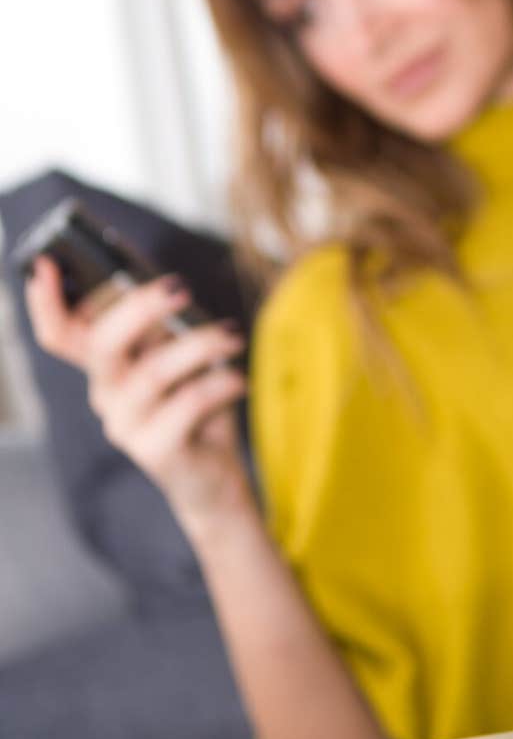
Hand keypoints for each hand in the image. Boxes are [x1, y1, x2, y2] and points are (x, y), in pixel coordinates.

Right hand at [24, 255, 253, 529]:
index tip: (46, 266)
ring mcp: (124, 424)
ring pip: (152, 372)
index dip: (46, 303)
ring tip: (233, 335)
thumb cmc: (195, 402)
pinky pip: (186, 405)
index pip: (59, 335)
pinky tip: (239, 378)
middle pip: (101, 344)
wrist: (213, 472)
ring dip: (199, 344)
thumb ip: (165, 325)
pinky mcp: (154, 450)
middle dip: (139, 308)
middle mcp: (105, 393)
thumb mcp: (179, 355)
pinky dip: (219, 384)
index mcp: (104, 365)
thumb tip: (169, 286)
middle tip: (181, 287)